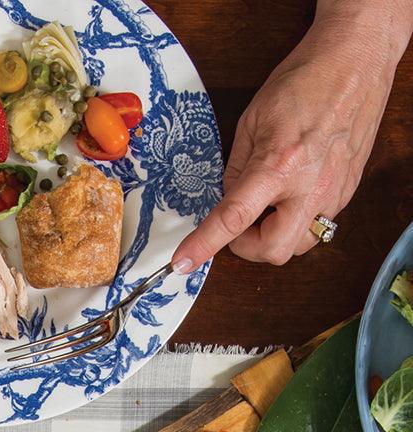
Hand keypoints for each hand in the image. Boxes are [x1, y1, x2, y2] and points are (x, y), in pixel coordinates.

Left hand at [172, 3, 408, 270]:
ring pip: (299, 246)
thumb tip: (226, 202)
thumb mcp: (252, 122)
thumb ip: (236, 169)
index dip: (205, 244)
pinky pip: (317, 225)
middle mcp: (311, 184)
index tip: (183, 261)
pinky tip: (290, 196)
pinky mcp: (347, 192)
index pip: (235, 217)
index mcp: (279, 163)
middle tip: (240, 223)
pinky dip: (296, 222)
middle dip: (249, 246)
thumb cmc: (304, 83)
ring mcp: (334, 191)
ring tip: (268, 207)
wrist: (356, 61)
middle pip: (274, 251)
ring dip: (275, 237)